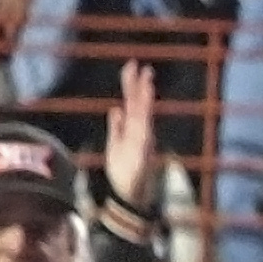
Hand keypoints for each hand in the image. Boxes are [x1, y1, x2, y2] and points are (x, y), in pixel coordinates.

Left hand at [104, 58, 163, 208]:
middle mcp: (138, 132)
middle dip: (138, 85)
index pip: (131, 101)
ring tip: (147, 80)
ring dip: (145, 98)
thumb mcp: (116, 146)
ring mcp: (141, 141)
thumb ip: (116, 127)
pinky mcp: (142, 152)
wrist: (129, 196)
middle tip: (140, 65)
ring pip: (143, 114)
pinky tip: (144, 107)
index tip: (131, 65)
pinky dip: (144, 120)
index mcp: (131, 129)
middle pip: (138, 104)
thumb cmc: (124, 173)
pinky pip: (143, 132)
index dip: (131, 83)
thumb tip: (115, 109)